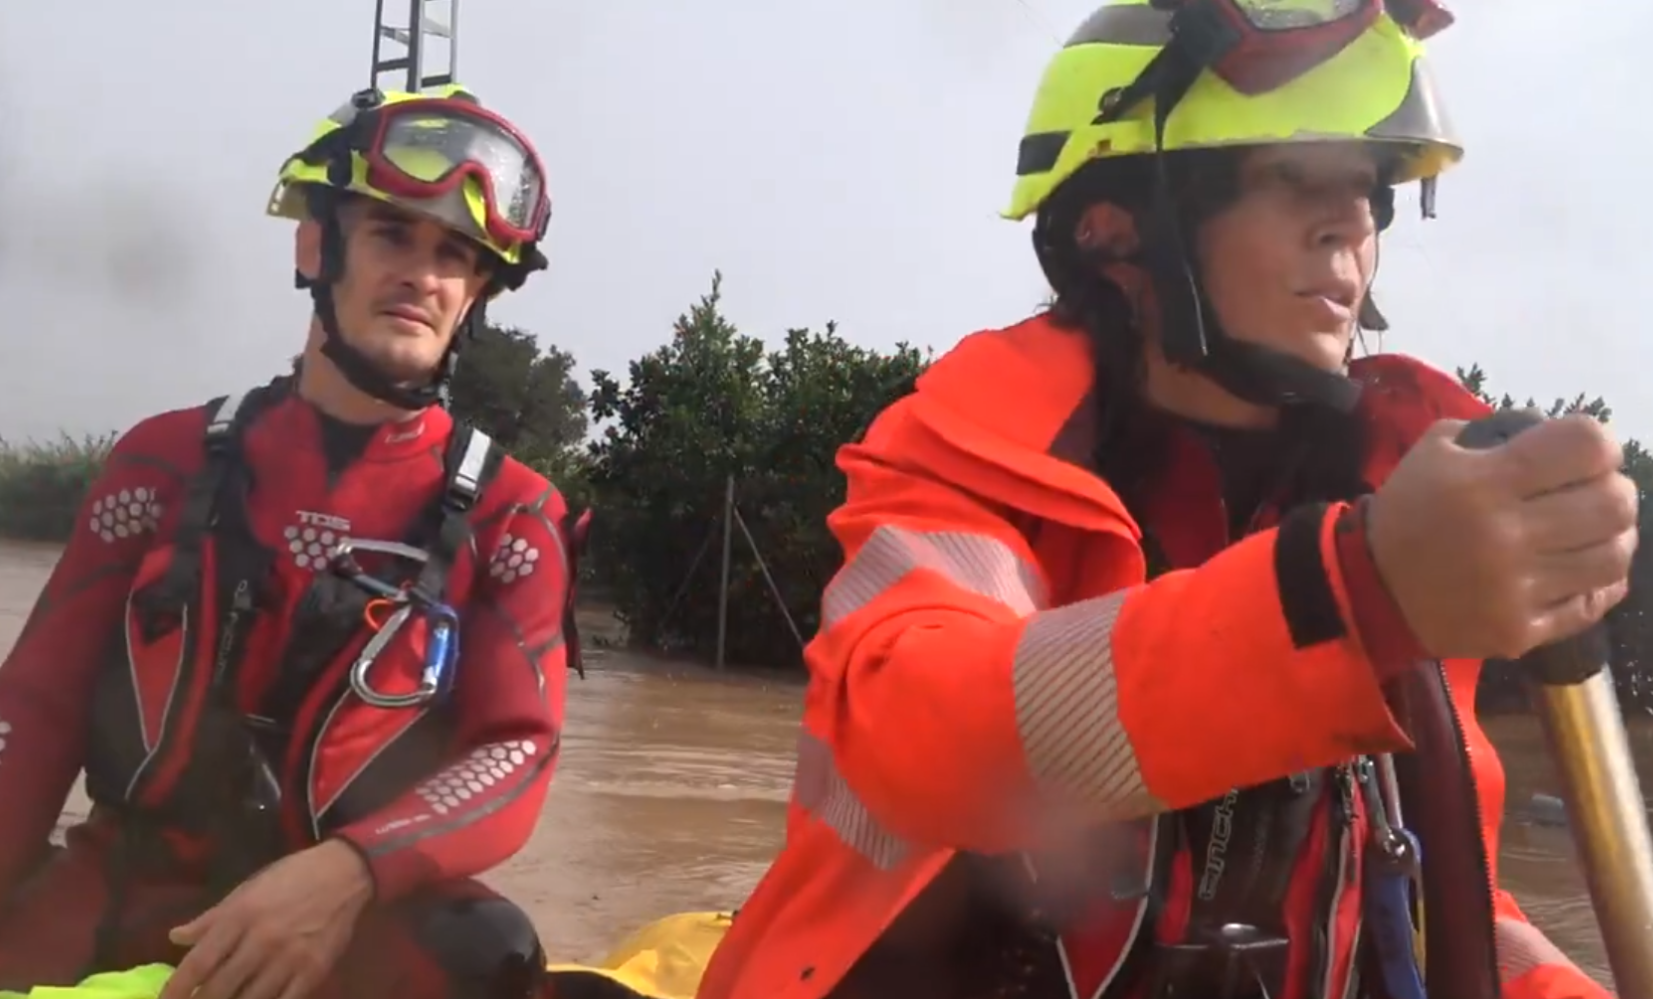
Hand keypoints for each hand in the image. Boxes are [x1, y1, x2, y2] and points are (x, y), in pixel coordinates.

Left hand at [158, 839, 374, 998]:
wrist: (344, 873)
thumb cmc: (290, 878)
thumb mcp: (247, 889)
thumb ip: (211, 918)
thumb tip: (175, 937)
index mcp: (239, 917)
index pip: (198, 963)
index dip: (176, 989)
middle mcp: (260, 941)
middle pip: (218, 989)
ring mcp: (288, 959)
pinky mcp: (313, 971)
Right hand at [1366, 412, 1638, 660]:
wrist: (1370, 589)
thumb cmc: (1408, 512)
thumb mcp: (1434, 451)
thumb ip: (1496, 431)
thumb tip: (1557, 436)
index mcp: (1484, 482)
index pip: (1586, 445)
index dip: (1599, 443)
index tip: (1587, 454)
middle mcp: (1506, 535)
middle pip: (1613, 503)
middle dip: (1614, 489)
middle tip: (1595, 492)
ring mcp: (1516, 589)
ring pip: (1613, 557)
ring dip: (1614, 537)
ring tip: (1596, 532)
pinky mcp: (1520, 630)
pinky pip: (1592, 604)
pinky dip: (1598, 583)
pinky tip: (1584, 570)